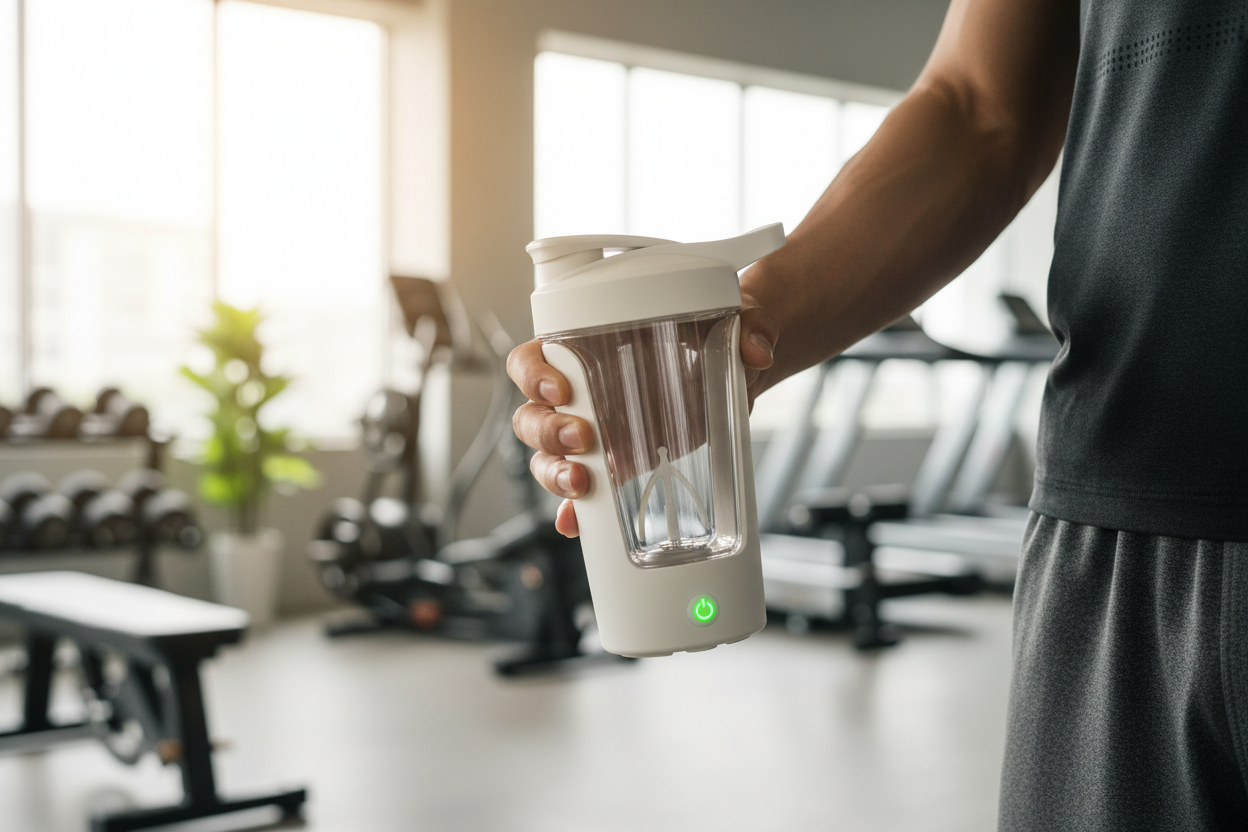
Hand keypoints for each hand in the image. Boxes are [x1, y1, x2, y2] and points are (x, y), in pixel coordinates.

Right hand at [507, 293, 777, 538]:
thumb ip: (748, 327)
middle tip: (582, 438)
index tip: (560, 388)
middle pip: (532, 415)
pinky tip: (577, 522)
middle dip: (548, 432)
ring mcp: (593, 432)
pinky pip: (581, 491)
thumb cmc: (713, 333)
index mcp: (586, 347)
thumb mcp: (732, 320)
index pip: (533, 358)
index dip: (534, 374)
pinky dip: (576, 511)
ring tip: (583, 484)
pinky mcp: (614, 464)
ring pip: (547, 456)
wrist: (738, 365)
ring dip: (555, 473)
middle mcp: (580, 392)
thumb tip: (758, 348)